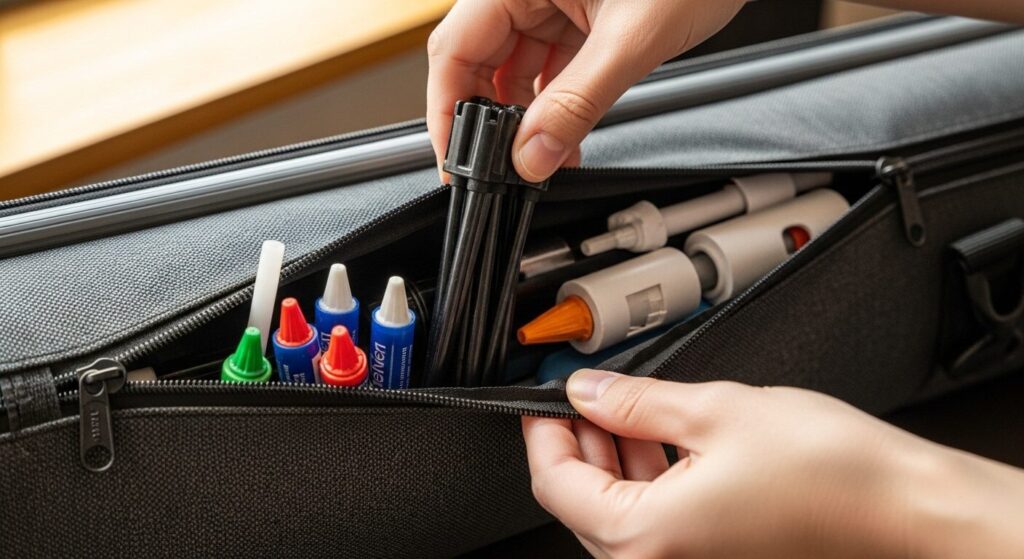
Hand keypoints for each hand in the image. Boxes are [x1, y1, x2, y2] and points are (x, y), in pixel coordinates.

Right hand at [426, 0, 745, 182]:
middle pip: (478, 61)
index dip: (448, 110)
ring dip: (526, 119)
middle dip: (490, 121)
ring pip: (514, 69)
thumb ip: (577, 104)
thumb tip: (533, 156)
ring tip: (541, 160)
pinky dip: (555, 104)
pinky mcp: (578, 16)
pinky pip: (549, 66)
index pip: (454, 48)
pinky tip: (564, 136)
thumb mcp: (632, 41)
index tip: (455, 160)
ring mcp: (551, 1)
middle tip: (499, 169)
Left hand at [523, 370, 1023, 557]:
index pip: (555, 485)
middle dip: (578, 443)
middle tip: (581, 396)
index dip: (542, 433)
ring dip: (612, 460)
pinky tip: (658, 440)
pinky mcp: (715, 556)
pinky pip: (657, 523)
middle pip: (582, 503)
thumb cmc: (831, 473)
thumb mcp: (713, 411)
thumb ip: (635, 402)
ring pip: (618, 513)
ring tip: (621, 409)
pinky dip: (647, 481)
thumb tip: (588, 391)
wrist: (904, 509)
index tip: (542, 400)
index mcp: (647, 538)